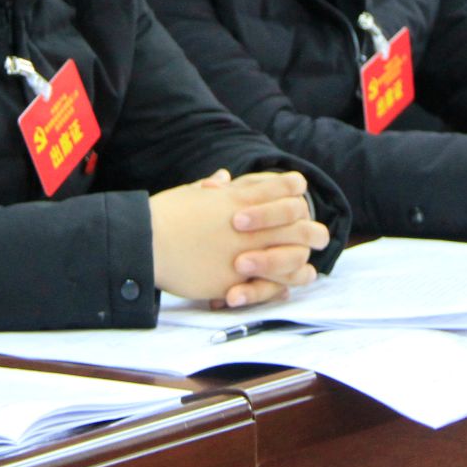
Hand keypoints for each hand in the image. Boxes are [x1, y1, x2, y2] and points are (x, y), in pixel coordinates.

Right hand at [149, 169, 330, 307]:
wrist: (146, 244)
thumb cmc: (163, 216)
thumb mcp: (190, 194)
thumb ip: (211, 189)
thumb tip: (222, 178)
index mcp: (238, 200)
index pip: (280, 188)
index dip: (294, 189)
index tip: (301, 192)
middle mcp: (248, 225)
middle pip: (296, 223)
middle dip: (310, 228)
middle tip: (319, 234)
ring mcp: (245, 253)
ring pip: (290, 256)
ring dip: (301, 259)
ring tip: (309, 266)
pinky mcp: (235, 279)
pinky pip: (268, 285)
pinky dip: (280, 286)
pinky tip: (287, 288)